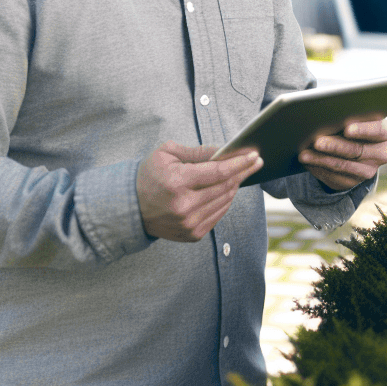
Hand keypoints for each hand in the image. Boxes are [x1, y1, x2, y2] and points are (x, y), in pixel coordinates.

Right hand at [136, 141, 261, 241]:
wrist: (132, 208)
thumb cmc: (150, 176)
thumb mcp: (167, 154)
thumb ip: (197, 151)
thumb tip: (225, 151)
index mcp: (177, 182)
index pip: (218, 172)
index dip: (240, 163)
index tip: (255, 156)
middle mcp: (184, 206)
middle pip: (225, 186)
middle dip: (243, 172)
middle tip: (255, 162)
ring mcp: (189, 223)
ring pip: (225, 201)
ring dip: (235, 186)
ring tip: (239, 174)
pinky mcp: (193, 234)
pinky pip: (219, 215)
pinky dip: (225, 201)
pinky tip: (225, 190)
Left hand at [301, 116, 386, 191]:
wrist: (354, 147)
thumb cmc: (352, 124)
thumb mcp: (356, 118)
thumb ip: (347, 117)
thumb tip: (327, 117)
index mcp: (384, 133)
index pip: (378, 131)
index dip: (363, 130)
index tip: (348, 129)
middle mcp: (380, 154)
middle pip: (356, 150)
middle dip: (334, 146)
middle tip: (317, 142)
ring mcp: (368, 170)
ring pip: (343, 165)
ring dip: (321, 159)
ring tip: (305, 154)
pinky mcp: (354, 182)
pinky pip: (334, 177)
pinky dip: (318, 168)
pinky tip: (307, 162)